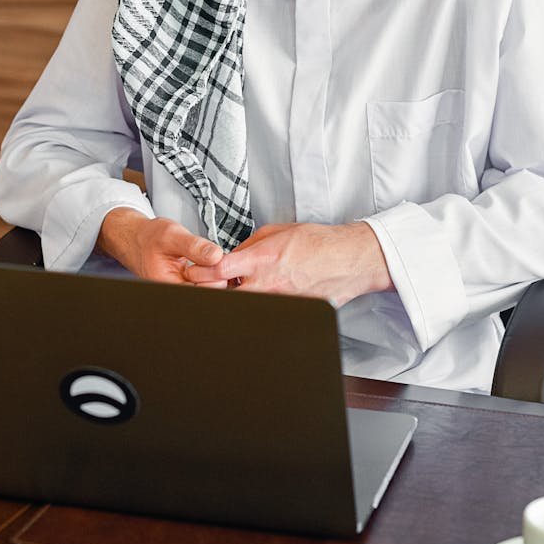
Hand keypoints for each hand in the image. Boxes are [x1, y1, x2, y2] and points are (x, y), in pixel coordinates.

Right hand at [96, 207, 224, 285]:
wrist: (136, 239)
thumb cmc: (149, 237)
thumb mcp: (172, 235)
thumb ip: (194, 246)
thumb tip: (217, 256)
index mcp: (170, 285)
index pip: (203, 292)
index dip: (216, 276)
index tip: (217, 259)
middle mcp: (176, 291)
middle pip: (209, 292)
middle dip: (217, 274)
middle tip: (215, 256)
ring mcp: (182, 289)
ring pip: (209, 287)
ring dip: (215, 272)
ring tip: (209, 256)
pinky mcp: (188, 285)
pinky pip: (206, 283)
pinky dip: (211, 271)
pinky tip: (207, 260)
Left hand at [183, 221, 392, 305]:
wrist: (348, 259)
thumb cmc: (317, 242)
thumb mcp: (277, 232)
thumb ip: (250, 246)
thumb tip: (232, 256)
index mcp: (261, 259)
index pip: (217, 270)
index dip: (200, 272)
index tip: (196, 271)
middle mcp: (266, 283)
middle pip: (223, 296)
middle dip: (211, 292)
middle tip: (209, 286)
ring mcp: (277, 301)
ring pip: (243, 307)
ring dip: (235, 300)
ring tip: (239, 290)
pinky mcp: (289, 312)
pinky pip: (265, 312)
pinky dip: (258, 306)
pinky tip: (260, 297)